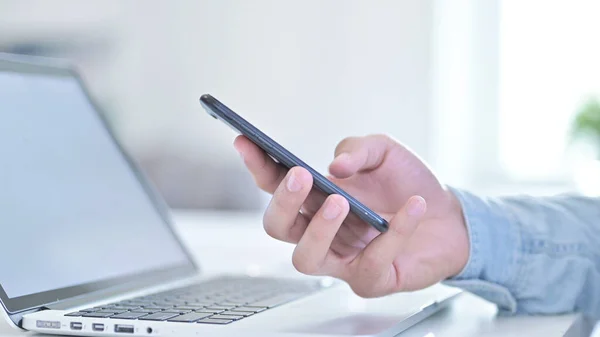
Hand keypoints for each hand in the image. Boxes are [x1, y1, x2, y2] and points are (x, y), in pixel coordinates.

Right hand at [234, 134, 468, 296]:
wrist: (451, 215)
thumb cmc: (408, 184)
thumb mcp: (384, 151)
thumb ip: (358, 149)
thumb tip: (335, 166)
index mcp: (315, 199)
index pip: (274, 185)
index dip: (258, 165)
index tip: (247, 142)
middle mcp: (321, 232)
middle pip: (278, 228)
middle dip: (283, 202)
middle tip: (300, 176)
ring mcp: (342, 259)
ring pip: (306, 258)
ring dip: (319, 229)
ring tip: (341, 202)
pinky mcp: (371, 279)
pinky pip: (370, 263)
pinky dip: (393, 232)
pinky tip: (412, 206)